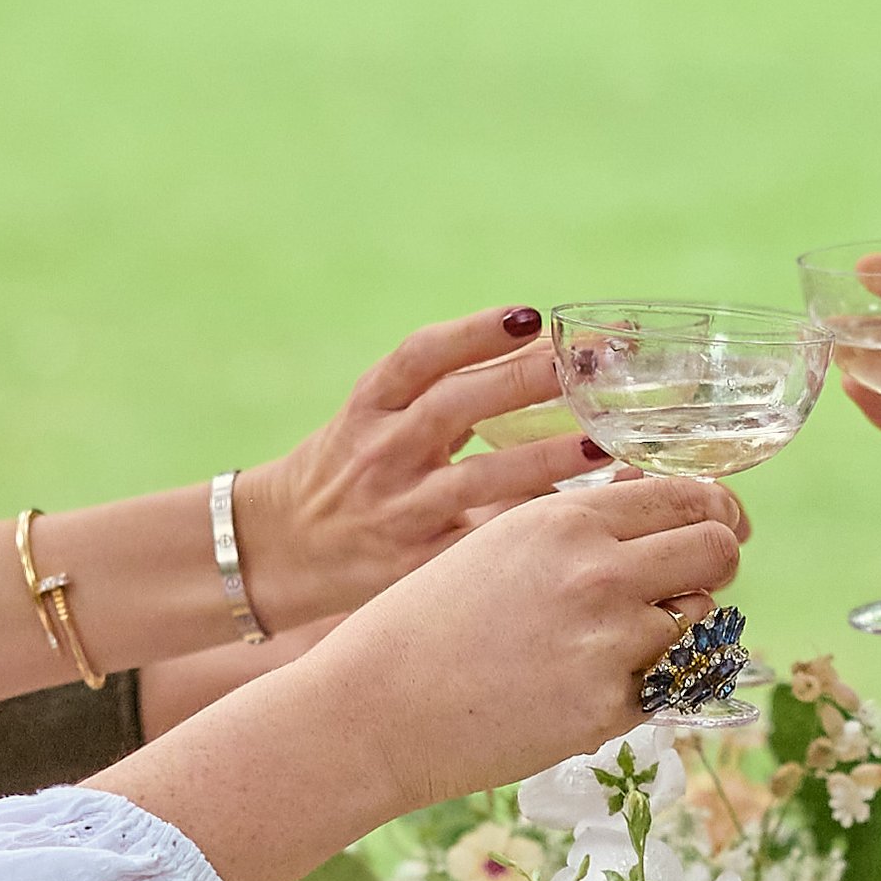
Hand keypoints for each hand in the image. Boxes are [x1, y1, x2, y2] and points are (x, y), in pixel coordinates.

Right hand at [232, 311, 598, 628]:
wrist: (281, 548)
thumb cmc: (349, 471)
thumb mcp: (375, 418)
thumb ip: (441, 392)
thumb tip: (542, 355)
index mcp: (369, 406)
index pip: (420, 355)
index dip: (475, 332)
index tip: (530, 317)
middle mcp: (379, 450)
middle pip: (457, 405)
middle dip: (526, 382)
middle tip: (589, 367)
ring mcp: (397, 509)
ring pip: (479, 478)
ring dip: (544, 458)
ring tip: (599, 443)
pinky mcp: (413, 563)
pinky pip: (480, 543)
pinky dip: (528, 528)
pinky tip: (576, 517)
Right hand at [318, 472, 748, 814]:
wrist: (375, 709)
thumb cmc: (433, 621)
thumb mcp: (505, 541)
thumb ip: (588, 525)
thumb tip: (672, 513)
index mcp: (570, 519)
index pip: (689, 498)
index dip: (714, 514)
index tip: (717, 528)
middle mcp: (600, 573)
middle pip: (718, 552)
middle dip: (711, 567)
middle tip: (682, 586)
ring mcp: (609, 644)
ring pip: (698, 622)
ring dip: (672, 630)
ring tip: (604, 644)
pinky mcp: (609, 710)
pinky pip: (667, 686)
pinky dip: (643, 685)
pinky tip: (580, 685)